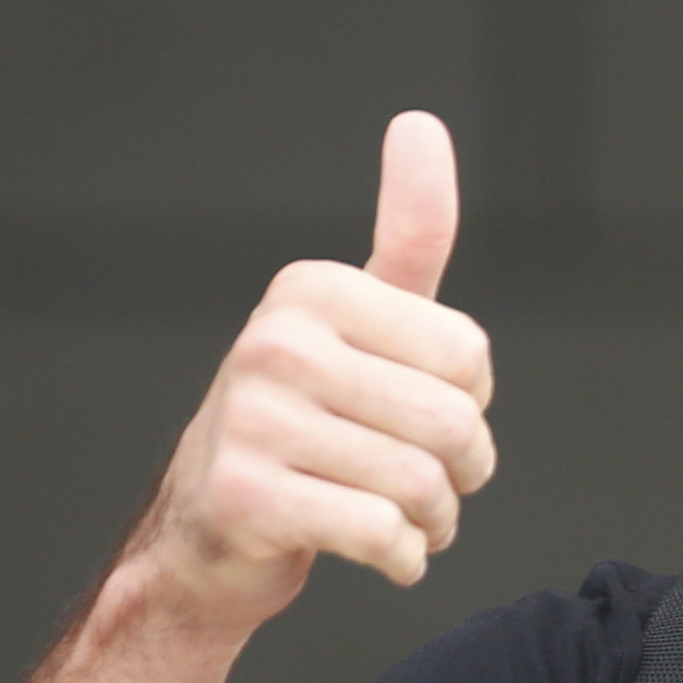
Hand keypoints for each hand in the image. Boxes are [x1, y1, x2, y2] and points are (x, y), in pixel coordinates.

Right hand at [130, 112, 497, 631]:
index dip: (472, 401)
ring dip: (436, 521)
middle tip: (442, 487)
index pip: (468, 354)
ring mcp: (251, 421)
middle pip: (449, 421)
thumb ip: (408, 236)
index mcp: (309, 291)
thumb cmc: (308, 421)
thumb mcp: (362, 323)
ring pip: (419, 484)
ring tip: (414, 523)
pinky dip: (402, 559)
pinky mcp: (246, 499)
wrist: (210, 534)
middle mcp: (274, 344)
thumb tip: (421, 124)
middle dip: (464, 471)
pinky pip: (379, 534)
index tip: (433, 414)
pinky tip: (384, 554)